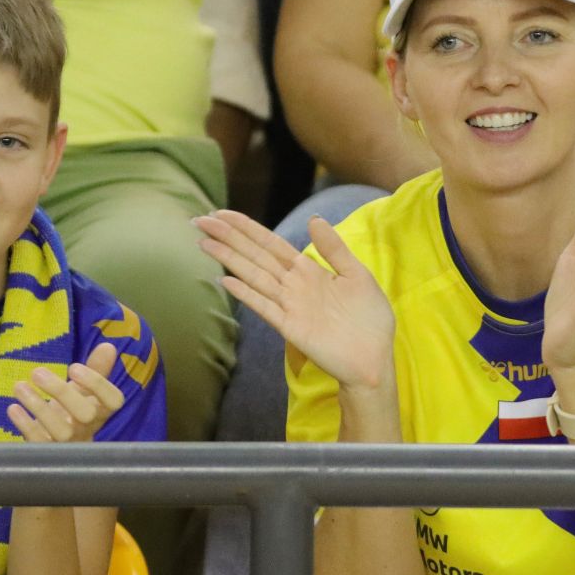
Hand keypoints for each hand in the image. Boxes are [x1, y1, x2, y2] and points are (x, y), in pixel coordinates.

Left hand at [8, 342, 124, 442]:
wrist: (64, 445)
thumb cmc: (76, 410)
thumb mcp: (86, 389)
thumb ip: (97, 368)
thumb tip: (108, 346)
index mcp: (102, 410)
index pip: (113, 400)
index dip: (96, 384)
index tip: (73, 367)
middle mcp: (89, 428)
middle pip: (85, 414)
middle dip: (61, 391)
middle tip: (37, 372)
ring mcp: (69, 443)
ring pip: (61, 430)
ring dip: (38, 406)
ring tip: (19, 386)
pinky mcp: (48, 453)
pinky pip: (39, 442)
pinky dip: (25, 425)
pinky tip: (13, 408)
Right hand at [194, 210, 395, 388]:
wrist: (373, 360)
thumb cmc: (369, 320)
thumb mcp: (357, 275)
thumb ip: (334, 249)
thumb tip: (313, 218)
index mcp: (308, 270)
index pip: (270, 243)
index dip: (247, 228)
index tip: (222, 213)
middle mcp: (293, 285)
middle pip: (255, 255)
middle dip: (229, 238)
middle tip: (200, 220)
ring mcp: (289, 306)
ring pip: (254, 276)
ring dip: (229, 259)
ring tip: (204, 243)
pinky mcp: (290, 327)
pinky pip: (264, 307)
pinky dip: (245, 294)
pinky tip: (226, 280)